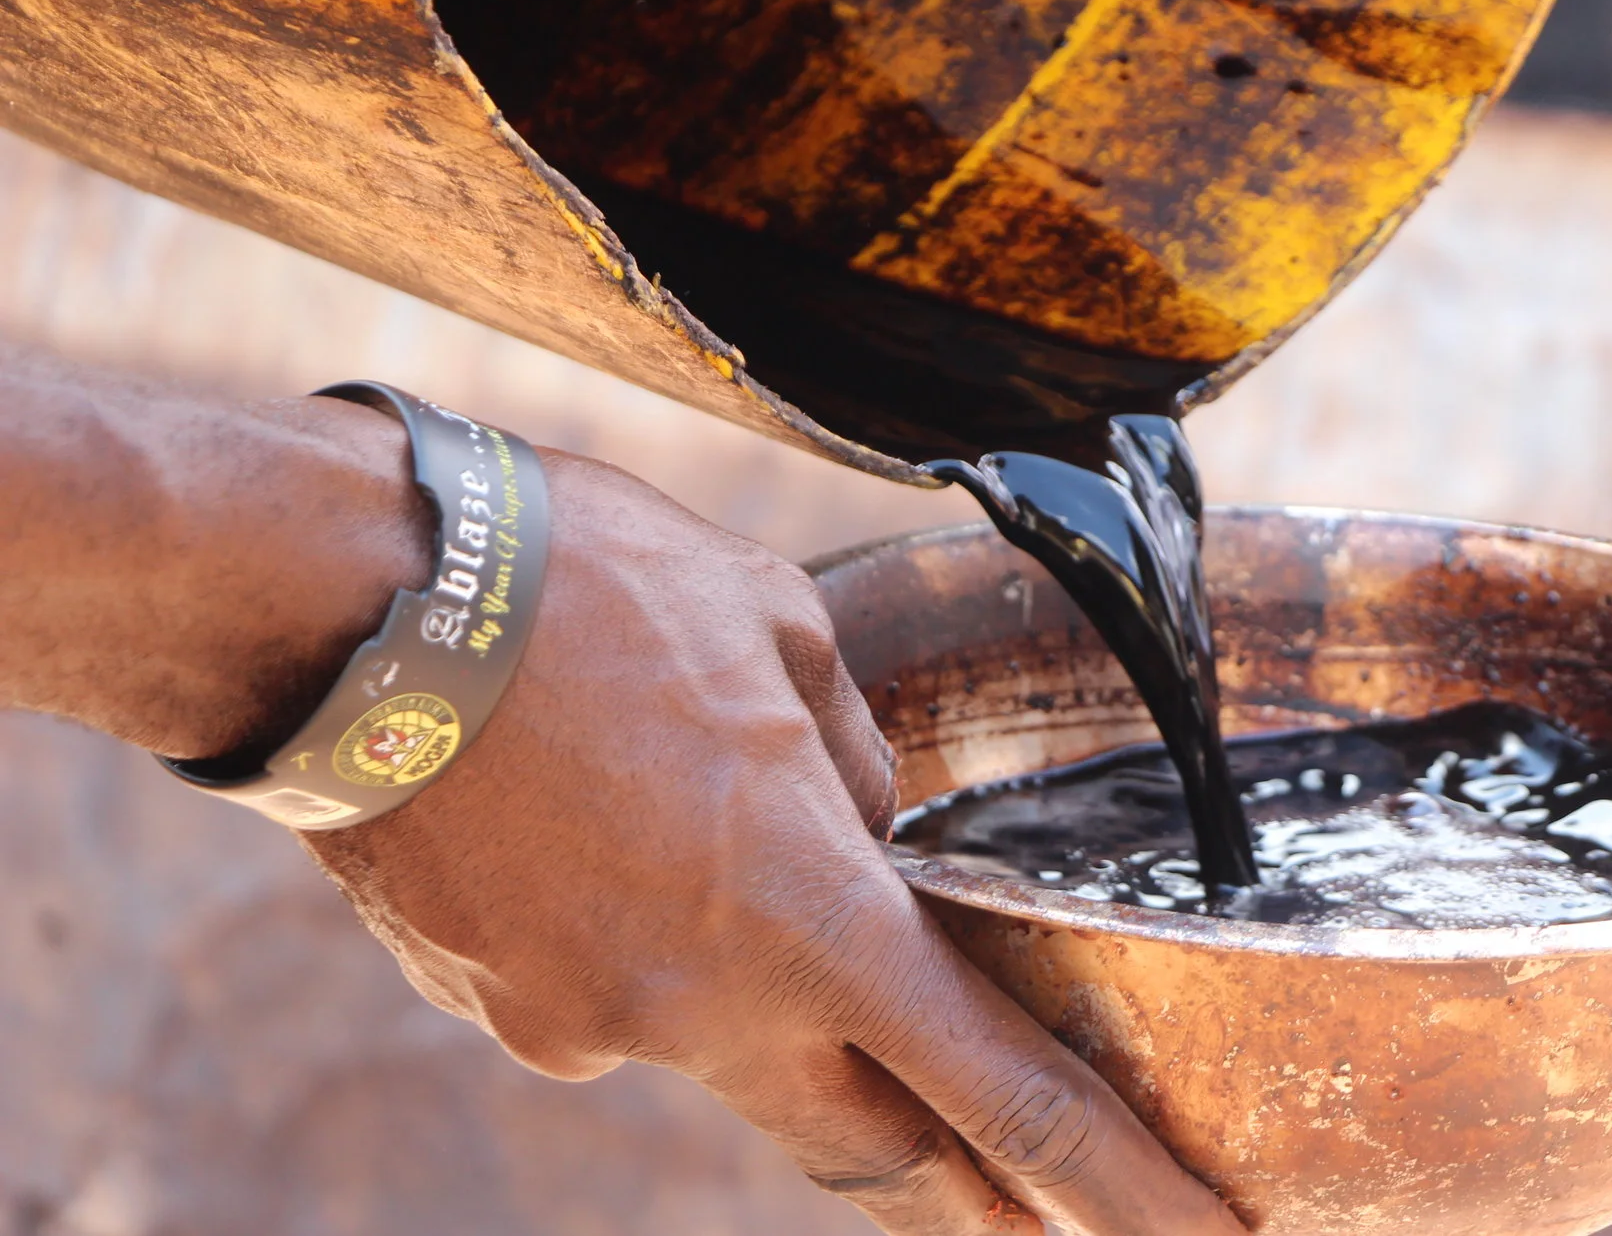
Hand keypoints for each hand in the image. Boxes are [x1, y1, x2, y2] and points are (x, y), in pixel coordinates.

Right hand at [300, 452, 1242, 1235]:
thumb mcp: (781, 632)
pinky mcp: (499, 1014)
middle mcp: (706, 1008)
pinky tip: (589, 819)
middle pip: (869, 1142)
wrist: (346, 603)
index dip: (1115, 1184)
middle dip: (950, 1172)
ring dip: (751, 981)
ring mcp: (589, 1030)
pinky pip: (616, 994)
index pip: (1000, 1088)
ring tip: (676, 813)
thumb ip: (853, 765)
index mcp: (809, 912)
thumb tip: (872, 834)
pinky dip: (638, 935)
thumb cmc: (588, 587)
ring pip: (727, 1045)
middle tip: (1022, 1193)